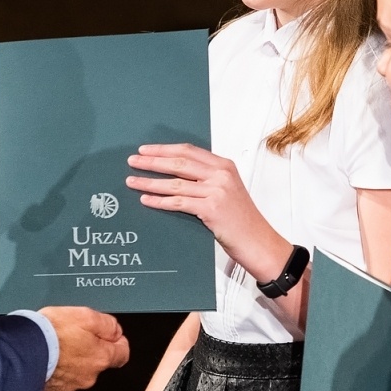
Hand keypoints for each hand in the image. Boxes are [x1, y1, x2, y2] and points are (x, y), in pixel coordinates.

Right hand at [40, 307, 129, 390]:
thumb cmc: (51, 334)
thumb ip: (107, 323)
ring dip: (69, 360)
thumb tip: (115, 330)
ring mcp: (70, 386)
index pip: (122, 353)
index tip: (109, 335)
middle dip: (88, 349)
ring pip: (77, 371)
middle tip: (72, 334)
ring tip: (55, 345)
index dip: (117, 341)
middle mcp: (89, 376)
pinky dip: (54, 369)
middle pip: (97, 362)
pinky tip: (45, 357)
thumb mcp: (85, 316)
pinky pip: (58, 379)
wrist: (20, 352)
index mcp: (101, 357)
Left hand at [126, 143, 284, 279]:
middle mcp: (220, 175)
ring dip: (149, 182)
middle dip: (152, 161)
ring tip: (132, 181)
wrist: (258, 241)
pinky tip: (146, 200)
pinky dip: (159, 201)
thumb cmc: (242, 219)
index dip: (164, 149)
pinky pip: (178, 203)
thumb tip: (175, 173)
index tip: (146, 150)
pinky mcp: (211, 209)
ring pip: (174, 183)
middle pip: (178, 163)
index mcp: (224, 166)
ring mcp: (216, 191)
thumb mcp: (228, 190)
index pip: (188, 150)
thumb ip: (207, 178)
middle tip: (132, 161)